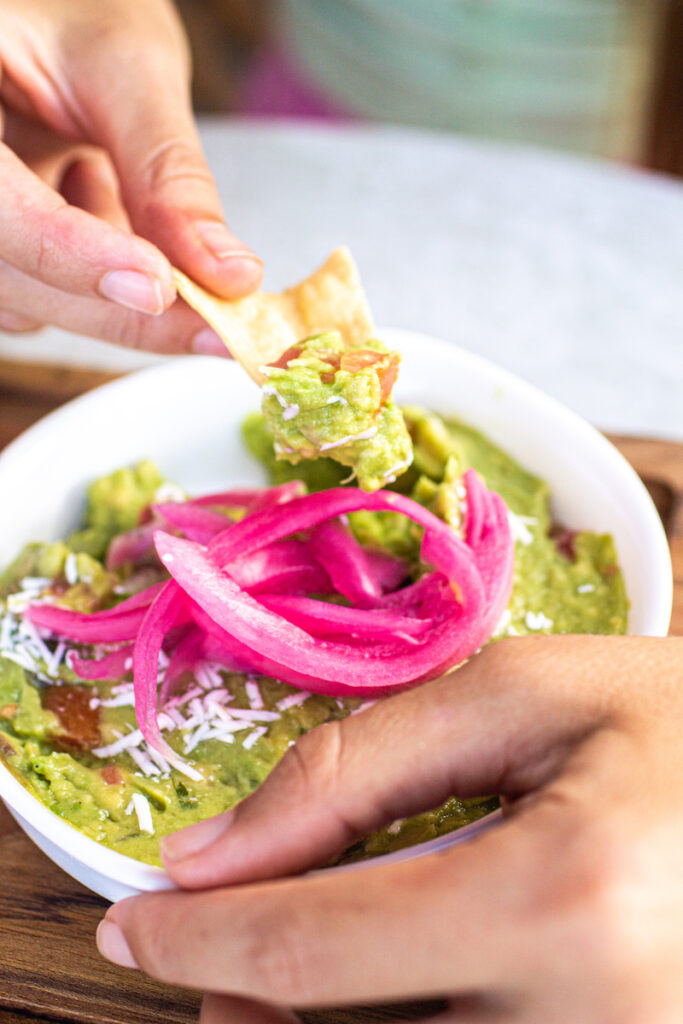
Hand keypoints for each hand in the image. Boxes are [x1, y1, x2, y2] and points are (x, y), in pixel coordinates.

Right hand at [0, 0, 261, 351]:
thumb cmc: (73, 4)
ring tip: (112, 182)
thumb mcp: (126, 69)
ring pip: (28, 299)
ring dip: (101, 285)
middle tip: (210, 322)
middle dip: (116, 307)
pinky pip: (37, 294)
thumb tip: (227, 274)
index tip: (160, 287)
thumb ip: (170, 176)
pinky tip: (93, 196)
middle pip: (14, 277)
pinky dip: (91, 275)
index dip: (75, 254)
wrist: (55, 8)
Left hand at [97, 636, 682, 1022]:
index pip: (315, 953)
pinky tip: (406, 981)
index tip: (130, 930)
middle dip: (245, 998)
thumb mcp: (524, 698)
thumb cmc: (680, 723)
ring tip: (312, 951)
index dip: (197, 941)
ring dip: (323, 1022)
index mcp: (564, 902)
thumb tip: (208, 855)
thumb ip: (356, 768)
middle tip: (220, 937)